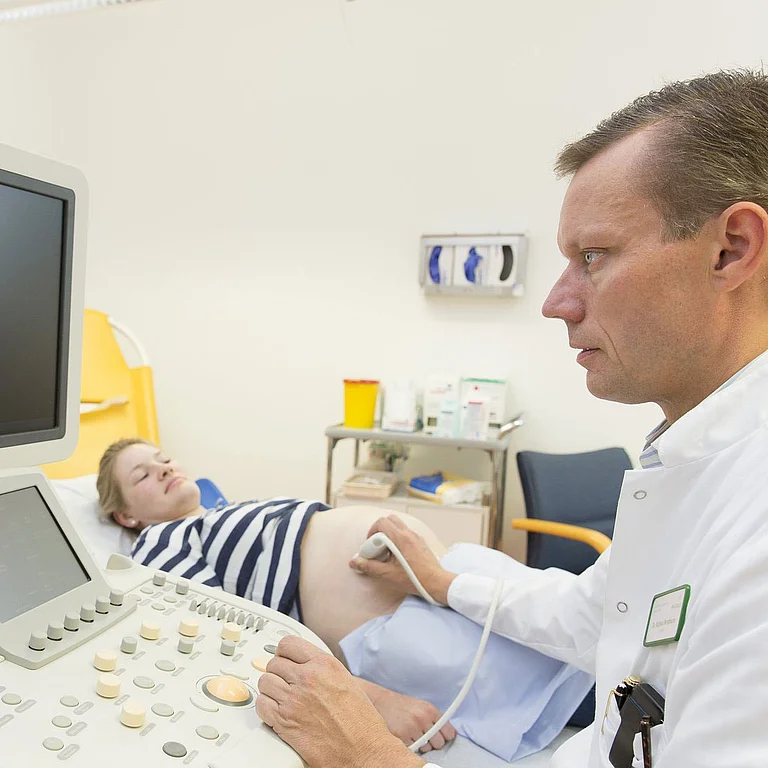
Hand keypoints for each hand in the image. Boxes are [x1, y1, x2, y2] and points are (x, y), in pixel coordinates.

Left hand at [257, 636, 424, 767]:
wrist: (362, 750)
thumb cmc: (360, 721)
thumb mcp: (346, 681)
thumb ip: (323, 669)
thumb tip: (306, 665)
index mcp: (324, 664)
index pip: (289, 644)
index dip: (283, 652)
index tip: (283, 658)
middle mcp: (307, 677)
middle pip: (274, 663)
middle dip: (277, 672)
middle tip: (283, 681)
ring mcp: (294, 699)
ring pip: (265, 682)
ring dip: (270, 689)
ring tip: (279, 697)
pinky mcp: (284, 721)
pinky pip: (262, 705)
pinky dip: (266, 708)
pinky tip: (275, 711)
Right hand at [349, 514, 456, 604]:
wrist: (436, 582)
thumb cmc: (414, 578)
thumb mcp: (388, 574)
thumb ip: (369, 566)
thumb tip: (354, 561)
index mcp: (401, 538)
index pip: (382, 522)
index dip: (372, 531)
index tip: (370, 546)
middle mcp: (409, 533)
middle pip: (390, 519)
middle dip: (380, 530)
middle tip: (377, 545)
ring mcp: (417, 537)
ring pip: (399, 526)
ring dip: (389, 534)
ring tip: (387, 552)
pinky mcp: (421, 543)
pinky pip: (406, 534)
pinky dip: (398, 539)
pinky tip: (398, 556)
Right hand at [360, 679, 456, 753]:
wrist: (381, 701)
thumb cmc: (403, 705)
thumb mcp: (422, 707)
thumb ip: (437, 719)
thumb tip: (453, 733)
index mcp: (430, 710)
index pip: (448, 732)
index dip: (445, 736)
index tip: (440, 736)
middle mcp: (423, 718)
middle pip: (439, 743)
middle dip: (433, 742)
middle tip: (423, 734)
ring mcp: (413, 728)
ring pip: (427, 748)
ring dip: (422, 745)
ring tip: (412, 733)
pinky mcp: (402, 736)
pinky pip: (414, 749)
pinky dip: (410, 745)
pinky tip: (405, 736)